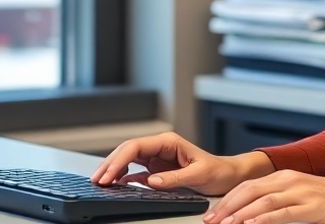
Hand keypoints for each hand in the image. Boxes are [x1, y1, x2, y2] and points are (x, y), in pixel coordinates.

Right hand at [90, 131, 271, 195]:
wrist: (227, 175)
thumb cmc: (216, 170)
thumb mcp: (198, 174)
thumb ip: (175, 178)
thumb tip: (151, 181)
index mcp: (168, 141)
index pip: (136, 146)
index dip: (119, 160)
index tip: (109, 175)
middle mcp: (159, 147)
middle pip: (127, 151)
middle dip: (110, 164)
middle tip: (97, 180)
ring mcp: (156, 158)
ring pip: (127, 159)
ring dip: (113, 169)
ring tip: (101, 182)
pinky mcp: (157, 169)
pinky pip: (134, 171)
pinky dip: (122, 177)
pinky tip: (114, 184)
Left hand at [203, 169, 324, 223]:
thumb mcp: (302, 196)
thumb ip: (280, 202)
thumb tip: (255, 216)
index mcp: (284, 176)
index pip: (247, 186)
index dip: (227, 200)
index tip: (213, 214)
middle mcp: (289, 180)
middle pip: (249, 192)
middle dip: (227, 208)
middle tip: (211, 222)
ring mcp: (300, 192)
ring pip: (262, 202)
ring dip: (240, 215)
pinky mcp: (311, 207)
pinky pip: (282, 213)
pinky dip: (264, 220)